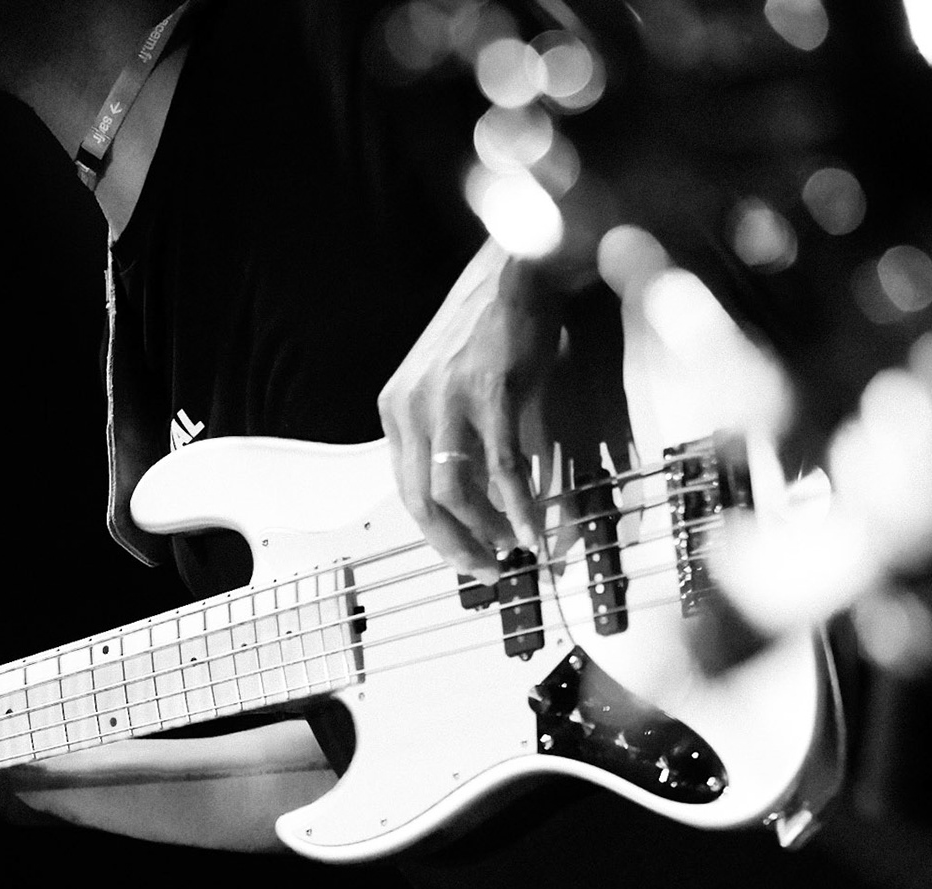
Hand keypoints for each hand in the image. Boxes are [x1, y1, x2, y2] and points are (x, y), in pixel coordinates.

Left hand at [378, 238, 547, 582]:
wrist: (520, 274)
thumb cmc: (488, 328)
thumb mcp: (445, 382)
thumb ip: (445, 435)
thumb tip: (469, 497)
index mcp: (396, 407)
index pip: (406, 489)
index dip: (436, 533)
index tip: (463, 556)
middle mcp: (412, 405)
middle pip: (423, 502)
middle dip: (456, 547)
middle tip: (486, 571)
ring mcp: (448, 400)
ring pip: (456, 492)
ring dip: (486, 532)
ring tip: (512, 552)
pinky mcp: (491, 394)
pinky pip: (502, 468)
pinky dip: (518, 506)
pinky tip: (534, 527)